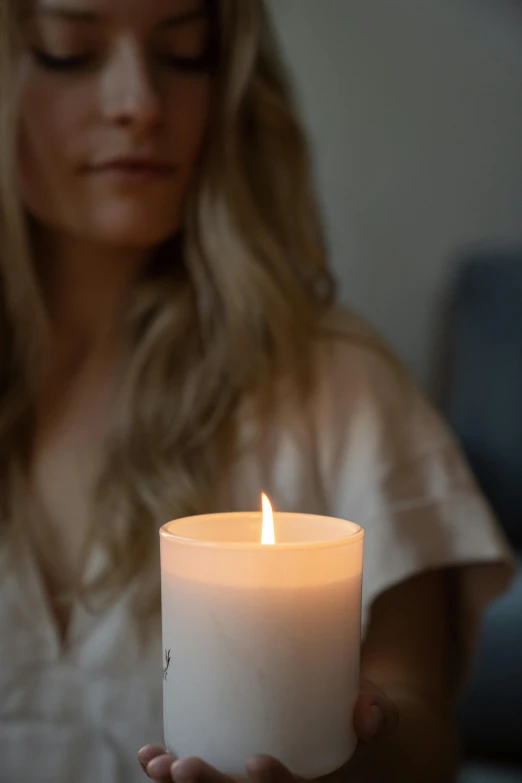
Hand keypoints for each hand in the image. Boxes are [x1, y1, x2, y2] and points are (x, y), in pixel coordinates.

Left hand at [138, 681, 397, 782]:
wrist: (350, 724)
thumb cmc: (360, 712)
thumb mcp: (378, 708)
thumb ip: (376, 710)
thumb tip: (367, 715)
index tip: (255, 760)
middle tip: (182, 766)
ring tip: (156, 764)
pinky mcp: (234, 774)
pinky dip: (172, 778)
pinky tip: (149, 759)